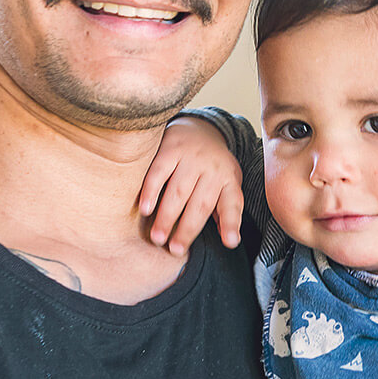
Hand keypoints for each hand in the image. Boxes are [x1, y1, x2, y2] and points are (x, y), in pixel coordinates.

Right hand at [139, 116, 244, 255]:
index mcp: (229, 180)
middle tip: (174, 250)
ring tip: (157, 238)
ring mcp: (192, 158)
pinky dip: (151, 191)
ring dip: (167, 216)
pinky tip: (145, 208)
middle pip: (200, 203)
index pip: (232, 204)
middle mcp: (213, 168)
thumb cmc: (212, 167)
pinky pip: (159, 172)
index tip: (230, 242)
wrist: (198, 128)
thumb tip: (229, 241)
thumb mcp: (226, 184)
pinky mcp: (171, 148)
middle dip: (187, 229)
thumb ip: (225, 210)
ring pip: (179, 191)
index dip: (231, 224)